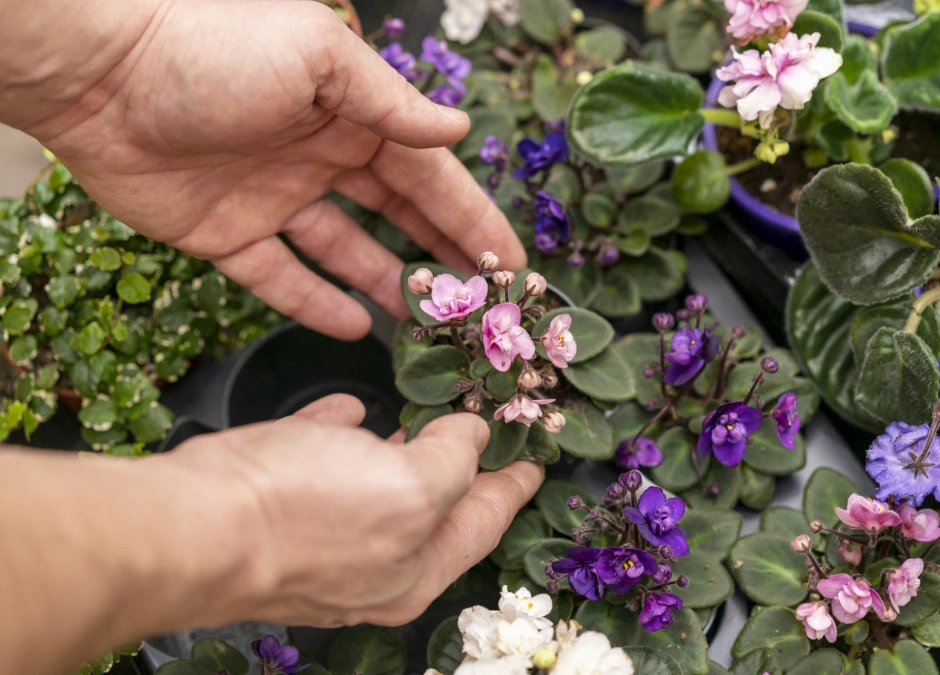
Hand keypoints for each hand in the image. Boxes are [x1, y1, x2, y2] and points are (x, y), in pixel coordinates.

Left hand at [2, 0, 524, 340]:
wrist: (98, 72)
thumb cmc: (213, 50)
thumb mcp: (318, 60)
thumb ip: (389, 103)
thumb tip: (459, 132)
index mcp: (350, 114)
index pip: (427, 175)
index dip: (469, 218)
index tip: (510, 263)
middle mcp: (320, 158)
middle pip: (395, 217)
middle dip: (440, 258)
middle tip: (480, 307)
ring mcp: (274, 199)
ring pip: (346, 253)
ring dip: (388, 286)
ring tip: (429, 330)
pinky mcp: (226, 235)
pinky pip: (281, 277)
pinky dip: (316, 302)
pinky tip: (355, 327)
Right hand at [167, 394, 543, 626]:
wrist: (189, 524)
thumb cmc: (306, 514)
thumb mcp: (412, 486)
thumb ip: (456, 460)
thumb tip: (470, 435)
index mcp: (413, 571)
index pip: (485, 522)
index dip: (515, 483)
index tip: (539, 455)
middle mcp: (369, 564)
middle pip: (433, 506)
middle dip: (462, 461)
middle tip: (489, 419)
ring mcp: (317, 535)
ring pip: (374, 483)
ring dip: (402, 445)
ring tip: (431, 410)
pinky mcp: (272, 502)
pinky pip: (319, 460)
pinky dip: (339, 433)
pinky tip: (350, 408)